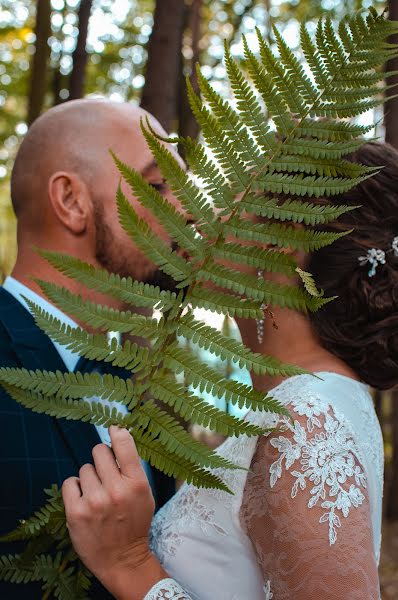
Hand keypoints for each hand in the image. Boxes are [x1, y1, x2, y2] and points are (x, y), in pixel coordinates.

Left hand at [62, 426, 165, 599]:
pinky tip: (84, 500)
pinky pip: (70, 482)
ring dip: (89, 478)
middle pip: (99, 451)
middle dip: (102, 459)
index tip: (114, 429)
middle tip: (105, 474)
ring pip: (84, 468)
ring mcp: (95, 502)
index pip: (124, 444)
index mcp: (137, 484)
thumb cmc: (134, 522)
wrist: (122, 559)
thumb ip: (132, 468)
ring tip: (97, 495)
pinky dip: (75, 488)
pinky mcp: (76, 512)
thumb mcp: (144, 494)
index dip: (117, 432)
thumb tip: (119, 435)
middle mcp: (116, 490)